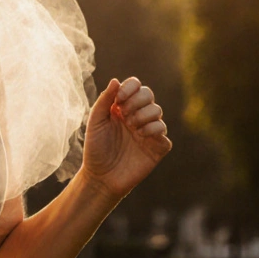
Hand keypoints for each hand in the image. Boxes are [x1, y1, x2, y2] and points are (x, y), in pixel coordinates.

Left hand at [81, 77, 171, 199]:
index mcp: (121, 107)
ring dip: (144, 115)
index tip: (119, 100)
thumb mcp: (95, 122)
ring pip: (157, 110)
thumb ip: (105, 100)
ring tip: (131, 127)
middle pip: (148, 94)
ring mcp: (148, 131)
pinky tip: (141, 136)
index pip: (134, 86)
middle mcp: (137, 116)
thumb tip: (116, 80)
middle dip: (137, 101)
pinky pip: (163, 129)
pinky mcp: (157, 146)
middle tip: (124, 115)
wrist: (101, 178)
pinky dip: (153, 128)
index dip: (130, 88)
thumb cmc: (96, 149)